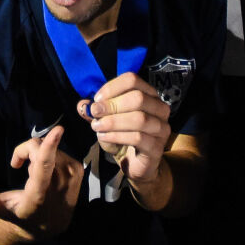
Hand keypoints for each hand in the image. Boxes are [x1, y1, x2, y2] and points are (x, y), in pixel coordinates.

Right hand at [0, 124, 83, 238]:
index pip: (44, 169)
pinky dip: (50, 154)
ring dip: (38, 154)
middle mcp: (58, 190)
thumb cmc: (18, 213)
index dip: (49, 148)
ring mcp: (72, 182)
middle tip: (18, 163)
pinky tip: (46, 169)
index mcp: (38, 198)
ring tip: (32, 170)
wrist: (47, 227)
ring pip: (51, 149)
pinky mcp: (78, 174)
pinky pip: (60, 151)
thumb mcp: (0, 208)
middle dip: (27, 151)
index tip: (58, 130)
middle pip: (42, 152)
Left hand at [79, 71, 171, 188]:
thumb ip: (96, 111)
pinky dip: (117, 136)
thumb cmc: (122, 136)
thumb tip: (82, 105)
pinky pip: (138, 138)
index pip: (133, 80)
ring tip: (97, 127)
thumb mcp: (107, 120)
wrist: (135, 164)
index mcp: (148, 95)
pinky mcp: (157, 147)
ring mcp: (161, 128)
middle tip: (94, 112)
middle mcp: (160, 109)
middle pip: (138, 98)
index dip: (112, 87)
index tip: (96, 99)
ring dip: (113, 122)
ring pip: (139, 118)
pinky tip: (103, 137)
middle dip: (112, 105)